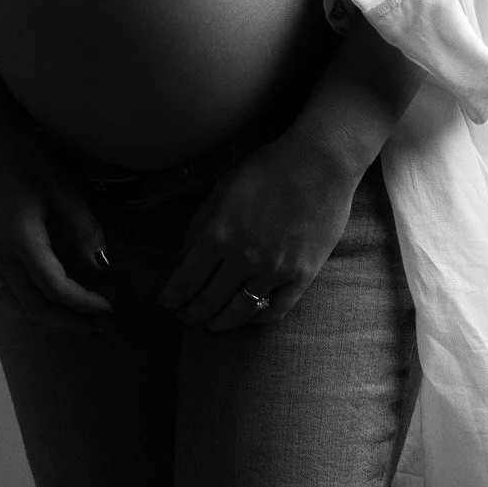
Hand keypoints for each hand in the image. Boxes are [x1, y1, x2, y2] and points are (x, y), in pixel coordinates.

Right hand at [0, 118, 113, 333]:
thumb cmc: (24, 154)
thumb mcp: (61, 185)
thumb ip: (83, 227)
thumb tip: (101, 265)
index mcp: (19, 238)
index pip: (54, 287)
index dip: (82, 303)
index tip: (107, 308)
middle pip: (31, 304)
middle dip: (65, 321)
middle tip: (95, 328)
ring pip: (10, 300)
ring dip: (42, 314)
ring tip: (69, 318)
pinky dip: (19, 300)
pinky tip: (35, 296)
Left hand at [156, 131, 361, 331]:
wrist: (320, 162)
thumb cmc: (268, 168)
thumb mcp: (223, 188)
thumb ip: (200, 223)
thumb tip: (183, 256)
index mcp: (219, 234)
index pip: (186, 279)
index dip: (173, 297)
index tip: (167, 303)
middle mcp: (244, 257)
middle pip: (209, 301)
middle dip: (191, 314)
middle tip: (185, 317)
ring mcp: (275, 270)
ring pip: (239, 312)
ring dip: (220, 323)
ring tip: (212, 324)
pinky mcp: (302, 275)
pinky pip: (276, 310)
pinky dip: (258, 319)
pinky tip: (249, 316)